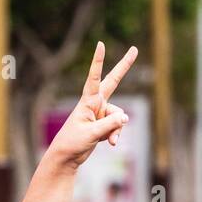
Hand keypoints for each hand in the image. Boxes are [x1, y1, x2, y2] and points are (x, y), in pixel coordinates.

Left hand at [47, 41, 136, 170]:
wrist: (67, 157)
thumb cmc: (73, 142)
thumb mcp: (92, 133)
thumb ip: (110, 124)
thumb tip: (125, 117)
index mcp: (88, 101)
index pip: (94, 77)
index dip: (98, 61)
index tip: (100, 44)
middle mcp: (95, 103)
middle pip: (113, 81)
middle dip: (124, 66)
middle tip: (135, 49)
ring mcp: (101, 113)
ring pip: (118, 116)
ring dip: (116, 129)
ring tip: (109, 140)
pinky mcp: (104, 124)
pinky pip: (117, 126)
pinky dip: (115, 135)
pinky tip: (110, 144)